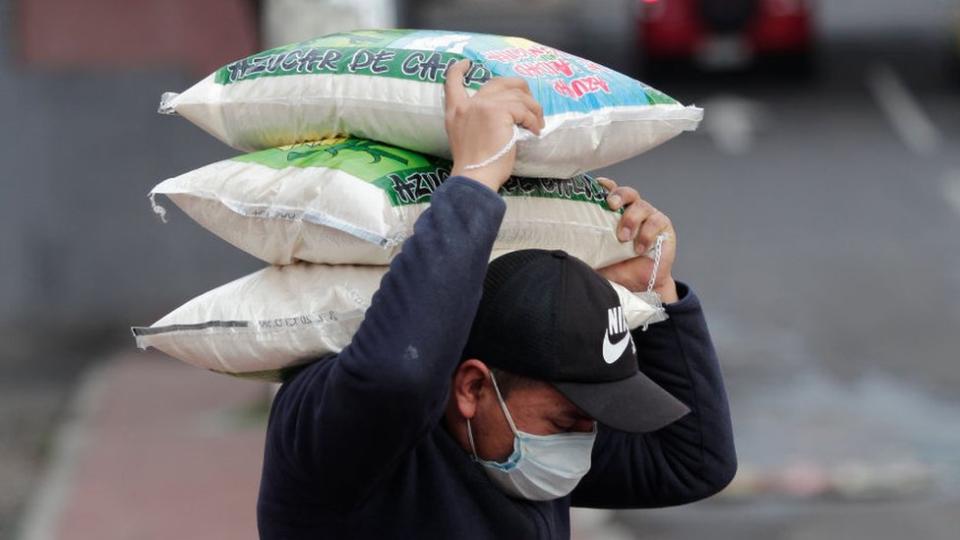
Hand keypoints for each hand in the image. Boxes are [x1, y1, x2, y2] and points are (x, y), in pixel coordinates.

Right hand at [444, 60, 543, 190]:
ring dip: (532, 109)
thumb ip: (474, 121)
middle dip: (519, 87)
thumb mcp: (464, 138)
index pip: (452, 82)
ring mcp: (483, 106)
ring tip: (538, 123)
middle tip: (530, 102)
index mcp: (455, 111)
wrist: (475, 177)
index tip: (466, 63)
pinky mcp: (499, 112)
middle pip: (497, 82)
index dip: (458, 70)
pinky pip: (523, 110)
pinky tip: (536, 130)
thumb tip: (503, 115)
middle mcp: (467, 104)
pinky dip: (534, 120)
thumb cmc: (474, 167)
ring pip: (517, 96)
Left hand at [596, 177, 678, 302]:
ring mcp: (649, 217)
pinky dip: (646, 234)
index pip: (611, 191)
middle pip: (627, 192)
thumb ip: (585, 246)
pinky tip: (639, 248)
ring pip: (642, 206)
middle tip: (610, 205)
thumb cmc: (618, 268)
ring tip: (623, 238)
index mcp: (616, 213)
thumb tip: (562, 245)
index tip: (598, 185)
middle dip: (618, 195)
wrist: (639, 285)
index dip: (606, 185)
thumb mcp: (596, 256)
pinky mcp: (663, 228)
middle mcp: (633, 210)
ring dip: (631, 219)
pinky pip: (656, 222)